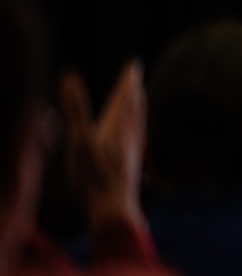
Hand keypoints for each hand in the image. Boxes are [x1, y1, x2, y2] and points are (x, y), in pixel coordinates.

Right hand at [60, 62, 144, 230]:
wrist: (113, 211)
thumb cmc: (93, 178)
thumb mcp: (79, 141)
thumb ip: (76, 109)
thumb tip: (70, 76)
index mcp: (116, 129)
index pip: (124, 98)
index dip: (128, 80)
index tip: (134, 63)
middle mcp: (128, 138)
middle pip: (133, 108)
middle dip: (132, 90)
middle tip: (135, 74)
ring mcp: (131, 153)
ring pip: (136, 124)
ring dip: (136, 108)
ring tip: (137, 100)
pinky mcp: (130, 167)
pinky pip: (134, 141)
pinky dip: (133, 130)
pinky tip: (132, 137)